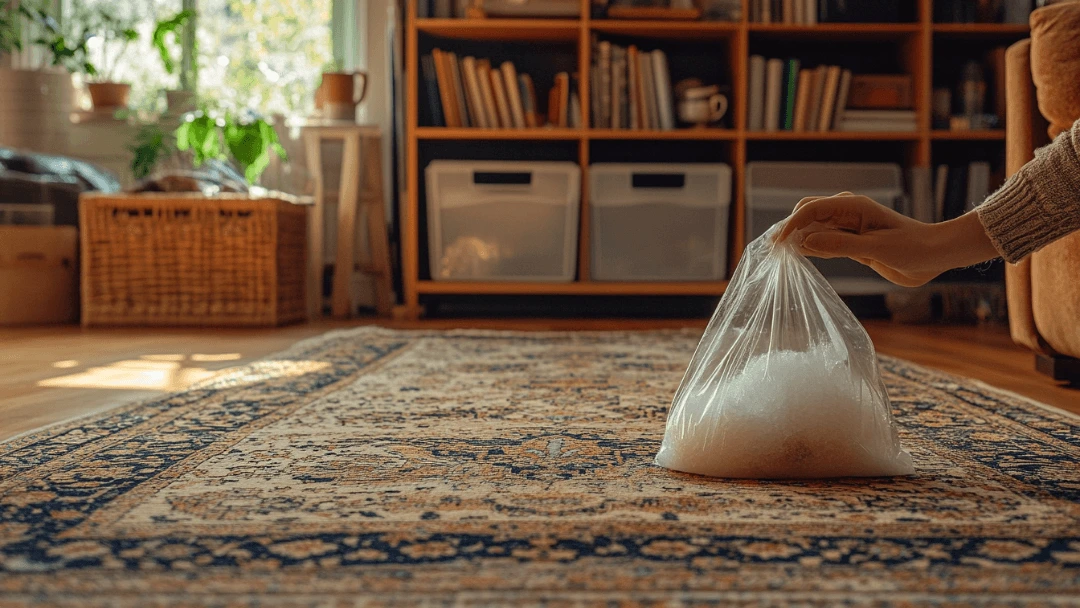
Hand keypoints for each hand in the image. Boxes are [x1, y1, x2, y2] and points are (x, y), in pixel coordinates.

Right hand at [774, 192, 998, 286]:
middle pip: (808, 212)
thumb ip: (840, 245)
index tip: (780, 243)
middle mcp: (848, 213)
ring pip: (814, 227)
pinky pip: (824, 241)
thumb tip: (805, 242)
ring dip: (798, 237)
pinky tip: (800, 256)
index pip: (812, 209)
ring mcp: (849, 228)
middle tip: (774, 247)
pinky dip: (811, 247)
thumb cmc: (912, 248)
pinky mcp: (852, 242)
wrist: (936, 256)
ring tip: (780, 252)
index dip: (792, 224)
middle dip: (790, 227)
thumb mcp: (876, 248)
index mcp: (854, 207)